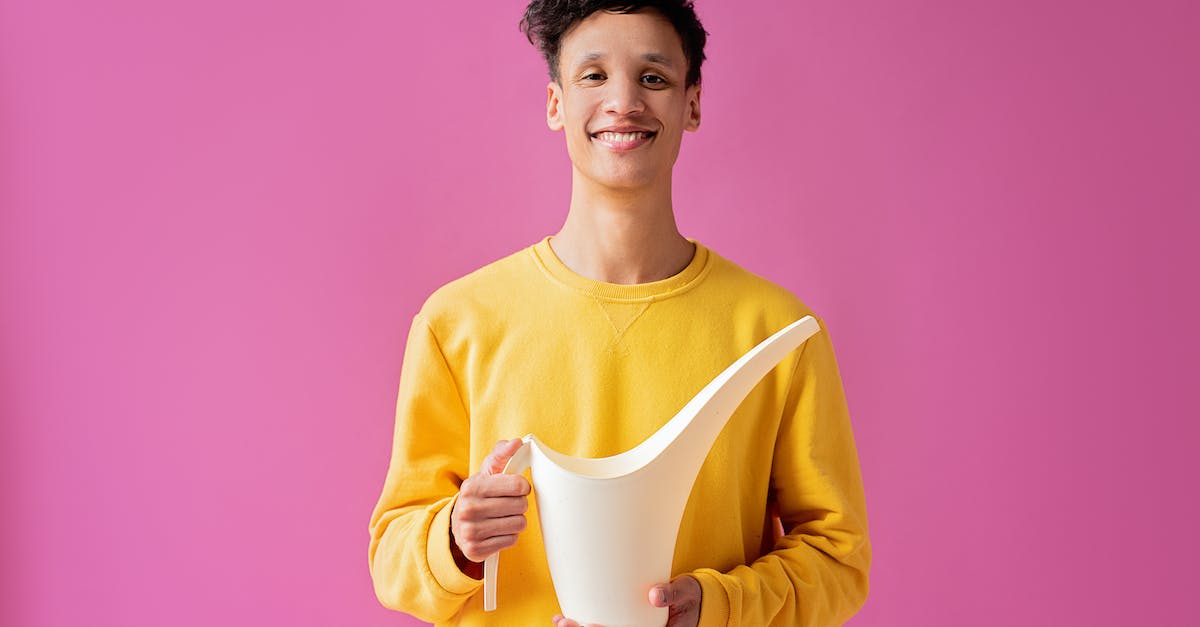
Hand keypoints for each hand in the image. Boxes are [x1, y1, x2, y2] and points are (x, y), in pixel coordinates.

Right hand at [449, 438, 529, 577]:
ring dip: (516, 521)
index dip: (522, 487)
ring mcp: (470, 532)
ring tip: (503, 517)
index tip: (516, 488)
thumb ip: (502, 453)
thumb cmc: (480, 493)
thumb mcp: (488, 471)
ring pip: (519, 524)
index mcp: (472, 487)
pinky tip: (497, 531)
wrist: (457, 522)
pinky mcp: (475, 550)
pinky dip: (509, 536)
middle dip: (518, 504)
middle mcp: (469, 509)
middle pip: (521, 506)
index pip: (518, 486)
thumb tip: (517, 443)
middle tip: (507, 504)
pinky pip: (511, 541)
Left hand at [551, 575, 700, 626]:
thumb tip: (656, 595)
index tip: (589, 625)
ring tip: (560, 620)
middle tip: (565, 622)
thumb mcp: (686, 592)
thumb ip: (673, 593)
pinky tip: (566, 619)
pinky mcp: (625, 624)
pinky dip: (583, 625)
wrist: (693, 602)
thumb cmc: (689, 597)